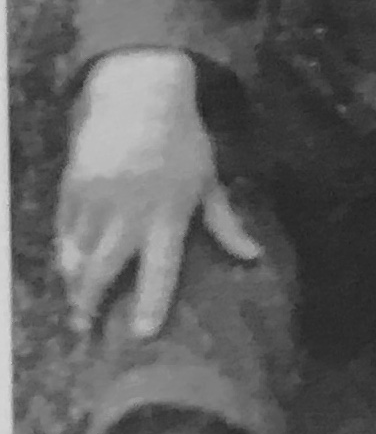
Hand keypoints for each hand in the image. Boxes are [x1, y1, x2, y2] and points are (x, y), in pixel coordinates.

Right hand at [58, 51, 260, 336]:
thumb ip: (226, 223)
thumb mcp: (209, 181)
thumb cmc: (183, 142)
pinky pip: (63, 232)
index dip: (151, 304)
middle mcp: (130, 213)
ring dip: (72, 282)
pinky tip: (67, 267)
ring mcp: (96, 202)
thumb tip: (254, 256)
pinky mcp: (71, 190)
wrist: (139, 97)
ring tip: (74, 305)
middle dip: (90, 304)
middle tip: (84, 329)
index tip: (141, 335)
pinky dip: (63, 252)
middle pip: (104, 270)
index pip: (161, 269)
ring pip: (76, 255)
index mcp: (169, 213)